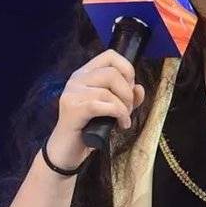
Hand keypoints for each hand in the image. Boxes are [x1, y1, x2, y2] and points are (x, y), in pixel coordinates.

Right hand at [45, 50, 145, 170]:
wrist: (66, 151)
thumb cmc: (89, 129)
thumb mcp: (112, 111)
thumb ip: (126, 98)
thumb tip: (139, 88)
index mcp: (85, 74)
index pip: (110, 55)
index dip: (127, 69)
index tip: (130, 88)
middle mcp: (77, 78)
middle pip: (112, 73)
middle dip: (127, 93)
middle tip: (128, 110)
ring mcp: (72, 92)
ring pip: (108, 90)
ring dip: (124, 107)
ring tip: (124, 120)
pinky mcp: (73, 108)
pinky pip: (103, 105)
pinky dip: (118, 114)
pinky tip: (121, 125)